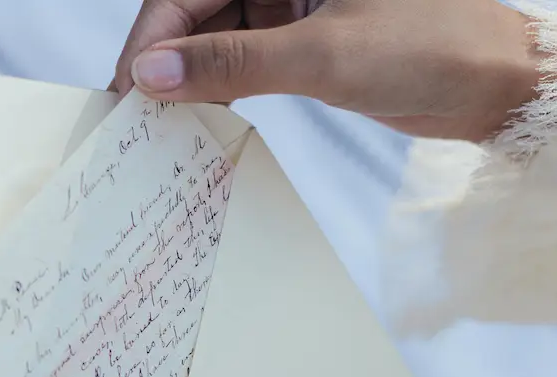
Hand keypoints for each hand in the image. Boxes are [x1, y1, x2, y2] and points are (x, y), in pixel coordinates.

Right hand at [115, 0, 544, 140]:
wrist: (488, 82)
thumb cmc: (426, 47)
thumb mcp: (322, 56)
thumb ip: (233, 63)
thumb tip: (154, 75)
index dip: (153, 37)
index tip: (130, 90)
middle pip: (197, 9)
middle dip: (166, 59)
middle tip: (140, 116)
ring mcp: (291, 2)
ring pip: (218, 35)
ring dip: (193, 78)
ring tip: (168, 124)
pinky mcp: (302, 34)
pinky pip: (246, 56)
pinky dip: (225, 86)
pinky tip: (208, 114)